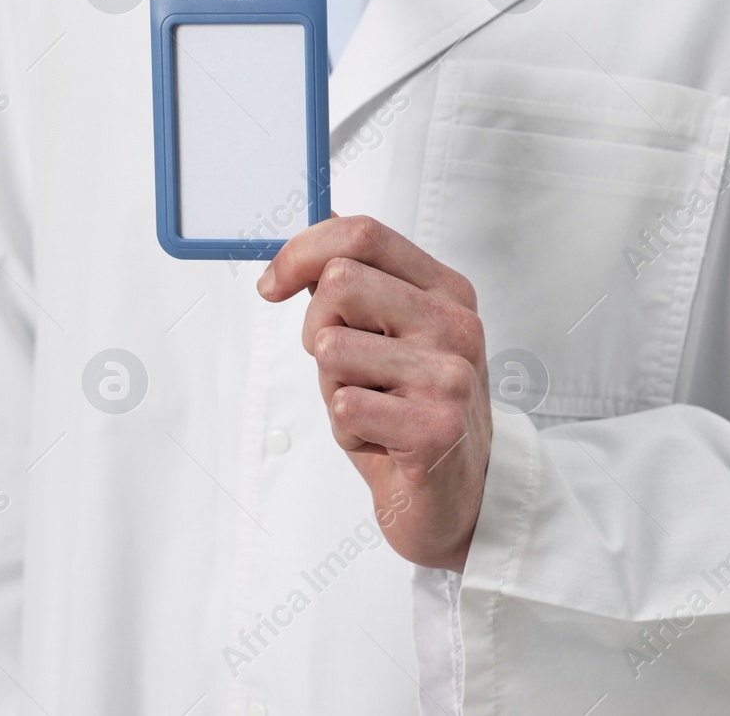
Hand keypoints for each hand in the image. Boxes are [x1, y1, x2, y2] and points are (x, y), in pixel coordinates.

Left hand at [258, 215, 490, 571]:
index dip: (301, 252)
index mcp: (445, 290)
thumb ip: (356, 285)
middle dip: (315, 329)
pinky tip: (380, 442)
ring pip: (332, 348)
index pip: (362, 234)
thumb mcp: (386, 337)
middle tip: (342, 371)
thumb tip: (313, 230)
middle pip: (338, 283)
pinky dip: (345, 431)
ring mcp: (450, 375)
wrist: (457, 498)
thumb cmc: (410, 413)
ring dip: (332, 388)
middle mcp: (455, 324)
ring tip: (371, 411)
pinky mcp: (436, 428)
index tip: (272, 286)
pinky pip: (343, 406)